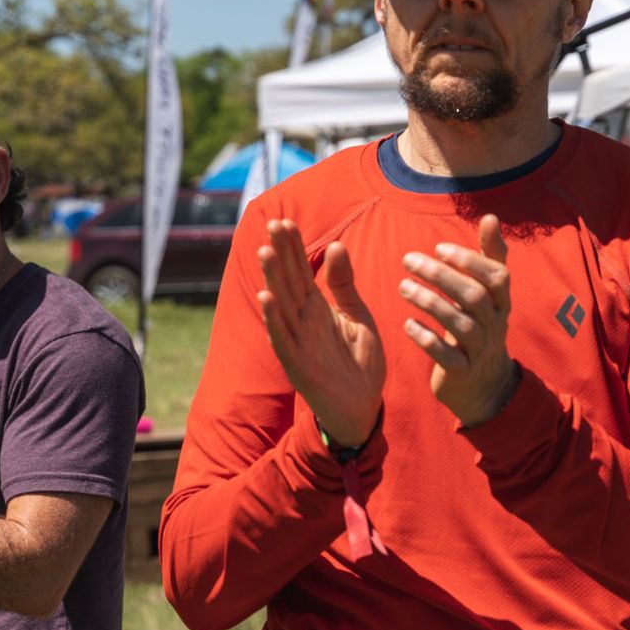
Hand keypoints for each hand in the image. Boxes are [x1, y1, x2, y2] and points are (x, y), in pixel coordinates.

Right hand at [255, 219, 384, 446]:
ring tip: (265, 251)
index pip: (301, 272)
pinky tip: (266, 297)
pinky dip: (274, 318)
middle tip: (273, 223)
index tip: (285, 221)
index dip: (293, 248)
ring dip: (272, 278)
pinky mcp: (297, 364)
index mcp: (317, 308)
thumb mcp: (358, 316)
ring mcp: (297, 341)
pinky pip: (282, 338)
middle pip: (288, 281)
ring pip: (281, 304)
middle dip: (281, 254)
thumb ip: (345, 284)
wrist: (363, 408)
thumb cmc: (360, 364)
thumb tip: (336, 245)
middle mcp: (303, 321)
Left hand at [399, 214, 518, 426]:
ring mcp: (479, 350)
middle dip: (442, 276)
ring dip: (430, 302)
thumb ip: (488, 257)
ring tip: (402, 287)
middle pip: (474, 296)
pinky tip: (407, 324)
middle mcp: (494, 324)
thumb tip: (491, 217)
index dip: (469, 261)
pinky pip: (446, 356)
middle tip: (409, 260)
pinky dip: (426, 339)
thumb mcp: (488, 294)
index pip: (495, 276)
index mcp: (501, 302)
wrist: (483, 385)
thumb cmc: (480, 327)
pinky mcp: (461, 372)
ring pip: (460, 324)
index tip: (438, 248)